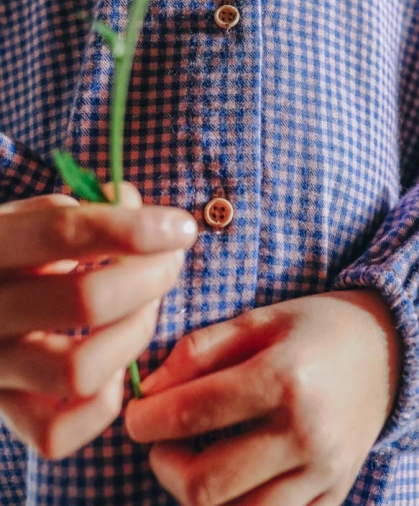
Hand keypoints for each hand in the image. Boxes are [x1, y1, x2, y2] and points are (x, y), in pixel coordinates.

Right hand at [0, 182, 196, 458]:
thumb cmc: (18, 250)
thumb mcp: (33, 215)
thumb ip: (83, 207)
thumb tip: (135, 205)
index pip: (62, 232)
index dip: (133, 229)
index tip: (181, 227)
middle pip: (86, 301)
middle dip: (149, 278)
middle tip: (169, 262)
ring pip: (81, 371)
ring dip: (134, 334)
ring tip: (145, 308)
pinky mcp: (3, 414)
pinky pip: (58, 434)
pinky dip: (102, 403)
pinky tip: (114, 364)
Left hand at [125, 289, 400, 505]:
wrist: (389, 350)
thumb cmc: (317, 327)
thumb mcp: (260, 318)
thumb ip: (201, 349)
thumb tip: (149, 387)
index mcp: (284, 379)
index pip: (192, 413)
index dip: (145, 420)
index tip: (132, 415)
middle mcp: (306, 434)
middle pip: (206, 484)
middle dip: (163, 467)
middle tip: (157, 443)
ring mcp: (323, 474)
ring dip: (197, 496)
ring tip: (191, 461)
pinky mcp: (335, 496)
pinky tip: (231, 481)